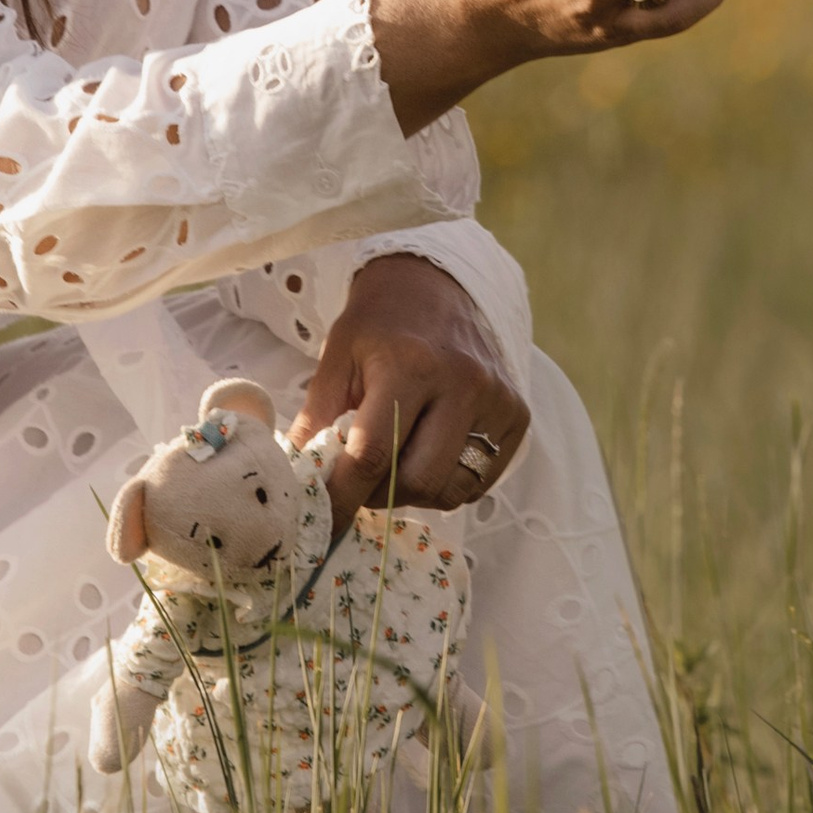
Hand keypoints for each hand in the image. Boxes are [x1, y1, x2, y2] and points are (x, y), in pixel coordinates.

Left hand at [292, 252, 531, 534]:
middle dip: (379, 494)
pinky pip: (478, 481)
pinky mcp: (517, 415)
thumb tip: (296, 483)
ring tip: (396, 459)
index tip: (319, 527)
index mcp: (409, 364)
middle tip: (360, 477)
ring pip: (450, 489)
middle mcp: (462, 382)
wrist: (433, 286)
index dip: (341, 498)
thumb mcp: (336, 359)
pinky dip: (446, 482)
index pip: (372, 454)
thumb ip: (316, 421)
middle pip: (417, 480)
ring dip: (414, 492)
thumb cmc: (377, 325)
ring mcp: (497, 400)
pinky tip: (428, 451)